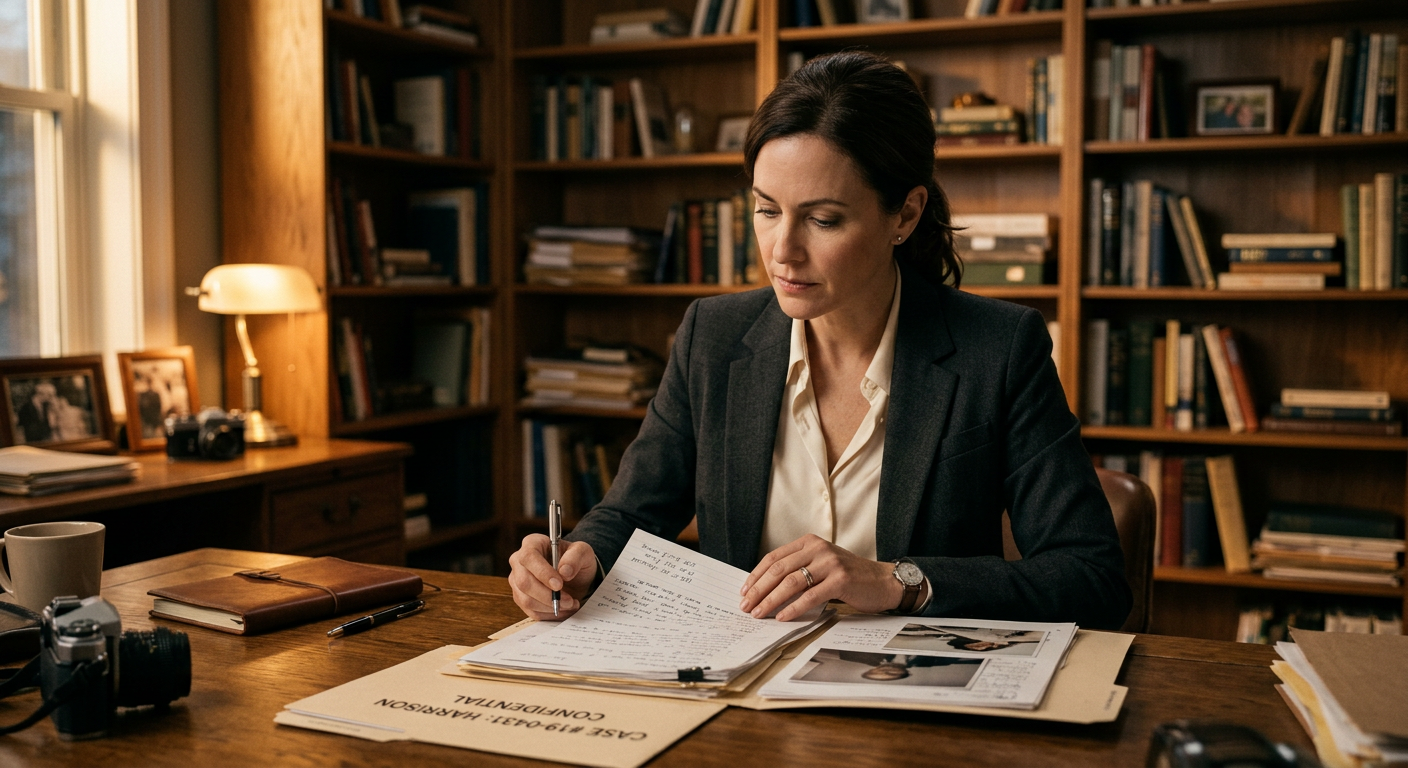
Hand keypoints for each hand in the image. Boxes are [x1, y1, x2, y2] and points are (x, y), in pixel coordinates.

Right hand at [508, 534, 596, 620]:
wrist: (575, 576)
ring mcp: (517, 580)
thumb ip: (575, 557)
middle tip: (569, 600)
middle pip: (524, 582)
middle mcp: (519, 561)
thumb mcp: (583, 552)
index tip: (559, 584)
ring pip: (526, 599)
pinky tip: (563, 609)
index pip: (529, 557)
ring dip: (550, 606)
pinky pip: (530, 611)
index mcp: (532, 543)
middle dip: (547, 595)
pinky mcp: (520, 597)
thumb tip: (564, 571)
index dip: (542, 572)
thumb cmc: (575, 560)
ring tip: (570, 604)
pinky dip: (549, 614)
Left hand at [738, 534, 904, 621]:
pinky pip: (810, 596)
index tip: (744, 591)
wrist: (883, 581)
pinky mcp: (840, 579)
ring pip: (791, 582)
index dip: (756, 575)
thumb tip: (765, 589)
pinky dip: (793, 608)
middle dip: (758, 589)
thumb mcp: (821, 565)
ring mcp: (830, 563)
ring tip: (759, 613)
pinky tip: (782, 616)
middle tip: (746, 605)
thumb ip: (798, 569)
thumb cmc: (849, 577)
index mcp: (809, 542)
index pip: (774, 557)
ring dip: (771, 600)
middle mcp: (818, 548)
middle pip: (779, 569)